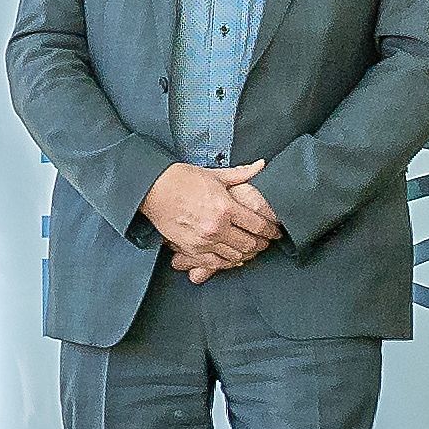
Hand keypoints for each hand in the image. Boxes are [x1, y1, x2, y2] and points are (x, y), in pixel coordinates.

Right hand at [139, 158, 275, 276]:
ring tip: (251, 248)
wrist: (153, 189)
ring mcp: (204, 241)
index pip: (258, 225)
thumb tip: (261, 165)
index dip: (271, 230)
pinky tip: (233, 256)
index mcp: (226, 207)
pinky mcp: (192, 250)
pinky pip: (216, 263)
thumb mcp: (216, 175)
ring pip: (236, 255)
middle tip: (266, 241)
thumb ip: (242, 174)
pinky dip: (228, 261)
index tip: (275, 231)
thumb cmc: (183, 179)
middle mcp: (217, 227)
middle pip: (250, 243)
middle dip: (262, 243)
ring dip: (247, 253)